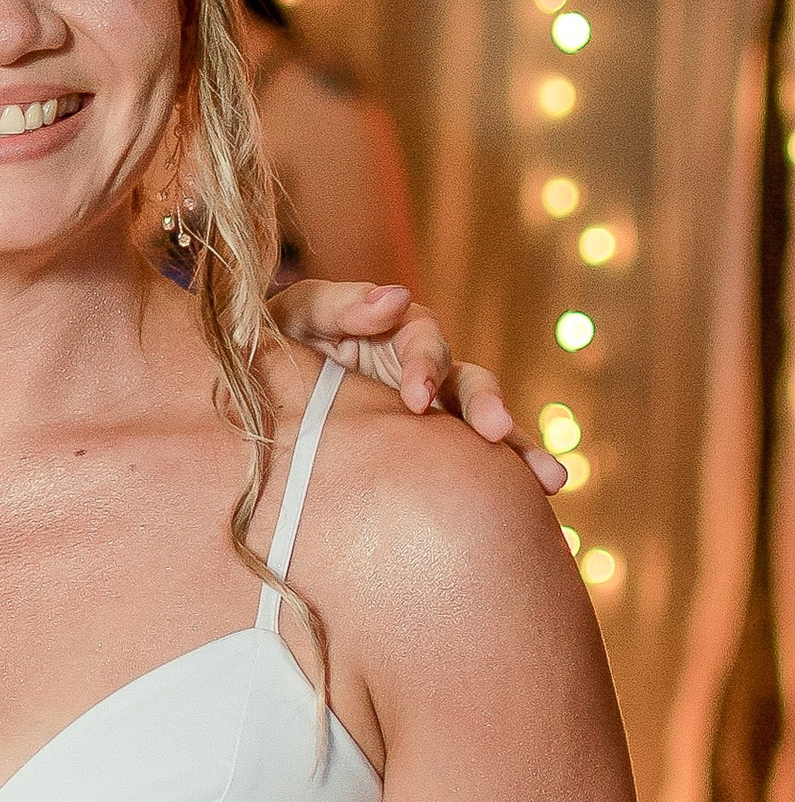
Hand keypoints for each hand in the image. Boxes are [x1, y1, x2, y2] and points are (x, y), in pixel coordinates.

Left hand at [272, 277, 567, 492]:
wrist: (253, 399)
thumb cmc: (272, 348)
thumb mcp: (293, 317)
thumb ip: (337, 305)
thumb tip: (397, 297)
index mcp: (390, 333)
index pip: (421, 340)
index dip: (424, 364)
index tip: (417, 399)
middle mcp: (421, 371)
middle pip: (466, 380)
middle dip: (484, 404)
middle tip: (495, 432)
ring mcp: (430, 415)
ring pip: (483, 425)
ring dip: (517, 447)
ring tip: (549, 478)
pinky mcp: (430, 454)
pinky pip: (474, 466)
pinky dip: (506, 482)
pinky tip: (542, 504)